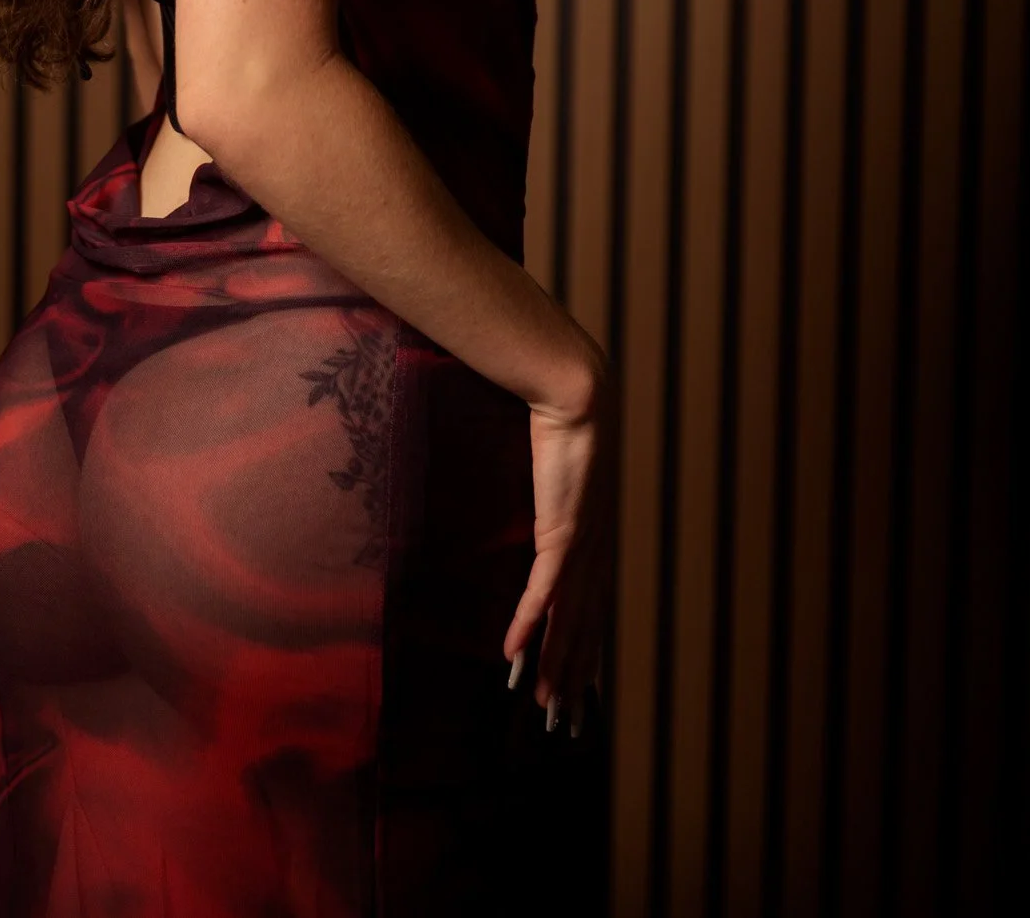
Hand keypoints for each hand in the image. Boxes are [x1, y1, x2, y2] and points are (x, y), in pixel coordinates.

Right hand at [503, 355, 616, 727]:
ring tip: (542, 703)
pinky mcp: (563, 532)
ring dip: (552, 664)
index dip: (584, 649)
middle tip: (560, 717)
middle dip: (572, 673)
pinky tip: (514, 651)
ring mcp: (582, 544)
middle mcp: (595, 549)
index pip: (591, 607)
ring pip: (568, 619)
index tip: (578, 685)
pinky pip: (543, 590)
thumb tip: (539, 486)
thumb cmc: (568, 419)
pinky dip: (528, 624)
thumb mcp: (561, 463)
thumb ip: (553, 485)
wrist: (578, 393)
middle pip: (584, 625)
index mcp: (596, 537)